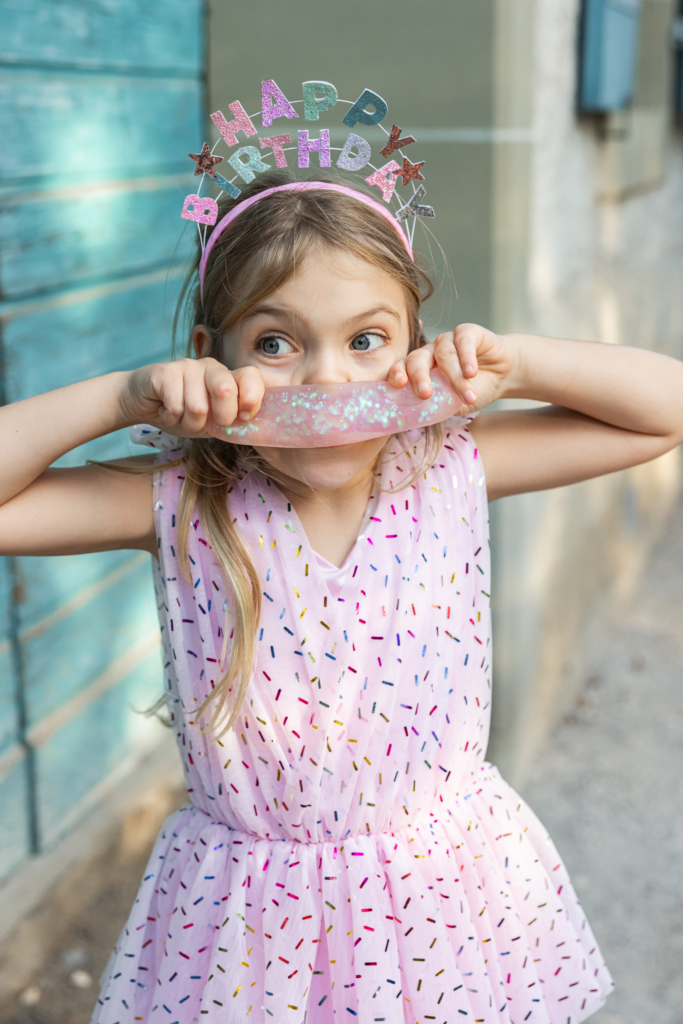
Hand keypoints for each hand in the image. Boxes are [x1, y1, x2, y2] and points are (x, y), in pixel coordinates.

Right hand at [119, 358, 264, 436]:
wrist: (141, 403)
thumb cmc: (181, 413)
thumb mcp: (210, 422)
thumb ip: (229, 422)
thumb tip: (248, 426)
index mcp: (227, 378)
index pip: (251, 376)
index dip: (251, 399)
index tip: (243, 418)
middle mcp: (211, 367)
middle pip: (226, 391)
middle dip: (219, 418)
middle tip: (206, 423)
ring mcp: (188, 366)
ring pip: (198, 407)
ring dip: (188, 424)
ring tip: (180, 416)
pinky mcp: (166, 372)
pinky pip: (176, 406)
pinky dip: (170, 418)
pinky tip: (165, 410)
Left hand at [387, 324, 517, 410]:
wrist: (502, 376)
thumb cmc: (472, 390)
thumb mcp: (453, 404)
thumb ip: (438, 408)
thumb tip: (419, 420)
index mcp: (420, 368)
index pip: (402, 368)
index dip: (397, 373)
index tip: (398, 384)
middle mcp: (430, 352)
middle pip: (417, 358)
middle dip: (419, 377)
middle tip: (425, 394)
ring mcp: (448, 340)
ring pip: (444, 355)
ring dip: (455, 378)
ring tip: (467, 396)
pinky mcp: (468, 332)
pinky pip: (463, 341)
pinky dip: (467, 357)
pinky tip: (472, 372)